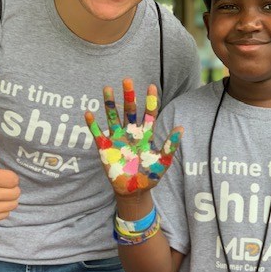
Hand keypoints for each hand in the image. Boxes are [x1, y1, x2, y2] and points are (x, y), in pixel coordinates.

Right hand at [85, 78, 182, 194]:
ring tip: (107, 88)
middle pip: (129, 111)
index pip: (149, 114)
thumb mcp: (163, 162)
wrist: (134, 191)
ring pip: (113, 117)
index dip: (150, 101)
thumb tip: (181, 128)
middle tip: (127, 80)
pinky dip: (93, 124)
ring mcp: (117, 139)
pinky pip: (97, 133)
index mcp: (145, 135)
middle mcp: (131, 133)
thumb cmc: (149, 176)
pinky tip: (89, 113)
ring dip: (110, 104)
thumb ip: (170, 146)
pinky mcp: (105, 148)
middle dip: (129, 96)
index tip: (151, 86)